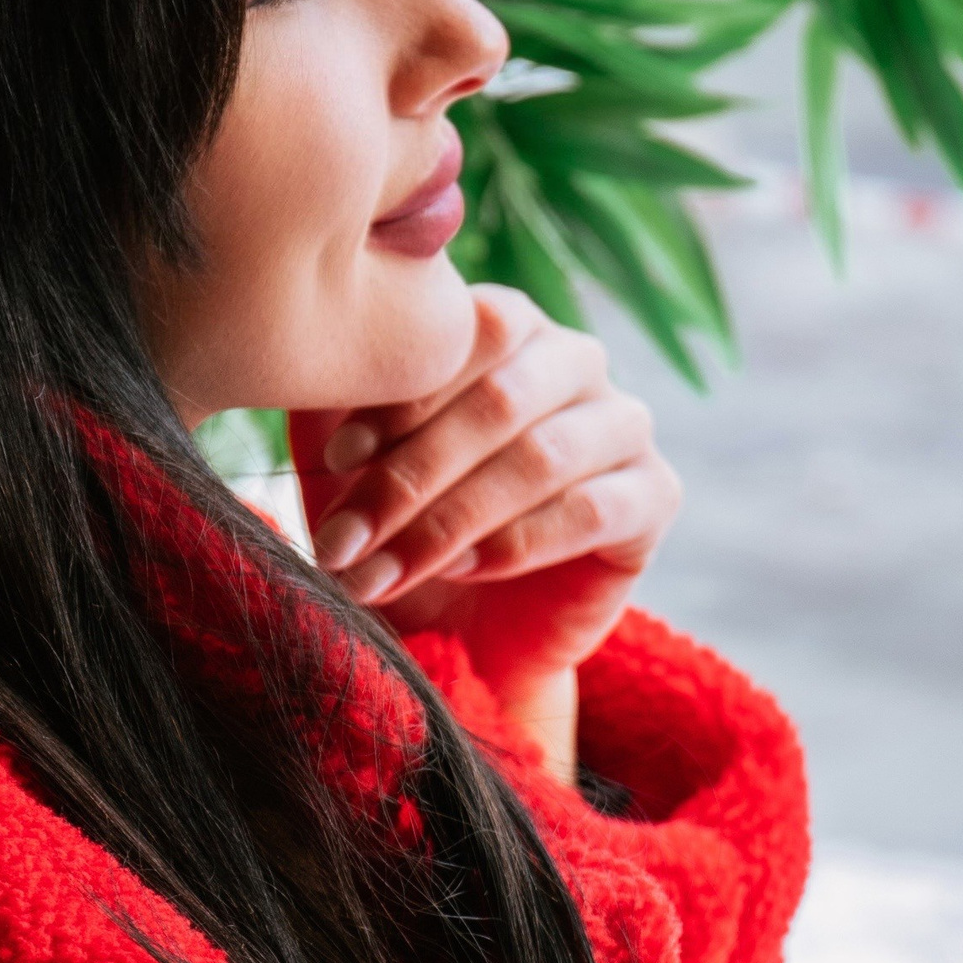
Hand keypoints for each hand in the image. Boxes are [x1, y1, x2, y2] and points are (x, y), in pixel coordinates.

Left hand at [290, 289, 681, 783]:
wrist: (457, 635)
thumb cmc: (395, 529)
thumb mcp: (344, 464)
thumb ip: (332, 399)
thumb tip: (308, 356)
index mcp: (504, 327)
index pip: (468, 328)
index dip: (400, 397)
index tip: (337, 461)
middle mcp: (571, 360)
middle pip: (503, 396)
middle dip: (414, 475)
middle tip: (347, 541)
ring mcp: (622, 424)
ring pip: (544, 454)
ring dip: (453, 520)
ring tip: (389, 569)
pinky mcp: (653, 496)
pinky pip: (593, 510)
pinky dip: (519, 543)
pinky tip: (466, 573)